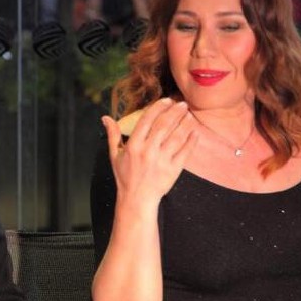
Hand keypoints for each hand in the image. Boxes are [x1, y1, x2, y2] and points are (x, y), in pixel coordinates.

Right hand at [103, 98, 197, 212]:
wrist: (136, 199)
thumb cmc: (125, 177)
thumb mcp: (114, 155)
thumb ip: (112, 135)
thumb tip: (105, 118)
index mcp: (133, 145)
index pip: (147, 120)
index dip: (158, 107)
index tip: (167, 100)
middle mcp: (147, 151)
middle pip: (164, 125)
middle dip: (175, 111)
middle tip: (182, 104)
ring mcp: (161, 160)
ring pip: (176, 136)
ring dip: (185, 123)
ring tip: (189, 115)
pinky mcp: (173, 170)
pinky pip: (185, 151)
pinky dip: (191, 140)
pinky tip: (195, 132)